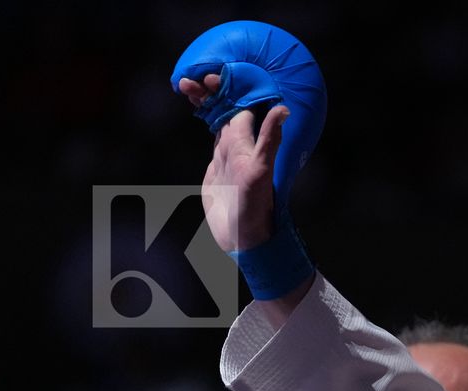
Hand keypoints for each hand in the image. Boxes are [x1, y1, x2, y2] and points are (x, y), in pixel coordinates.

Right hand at [178, 74, 287, 251]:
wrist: (245, 238)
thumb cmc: (256, 207)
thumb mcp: (260, 171)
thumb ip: (268, 140)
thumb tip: (283, 109)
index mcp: (248, 143)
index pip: (239, 106)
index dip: (229, 88)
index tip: (211, 74)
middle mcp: (240, 145)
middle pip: (226, 108)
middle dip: (211, 90)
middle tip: (189, 78)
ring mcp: (228, 154)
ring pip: (217, 117)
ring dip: (204, 100)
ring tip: (184, 84)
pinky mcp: (218, 166)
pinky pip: (212, 134)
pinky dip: (204, 118)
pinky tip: (196, 107)